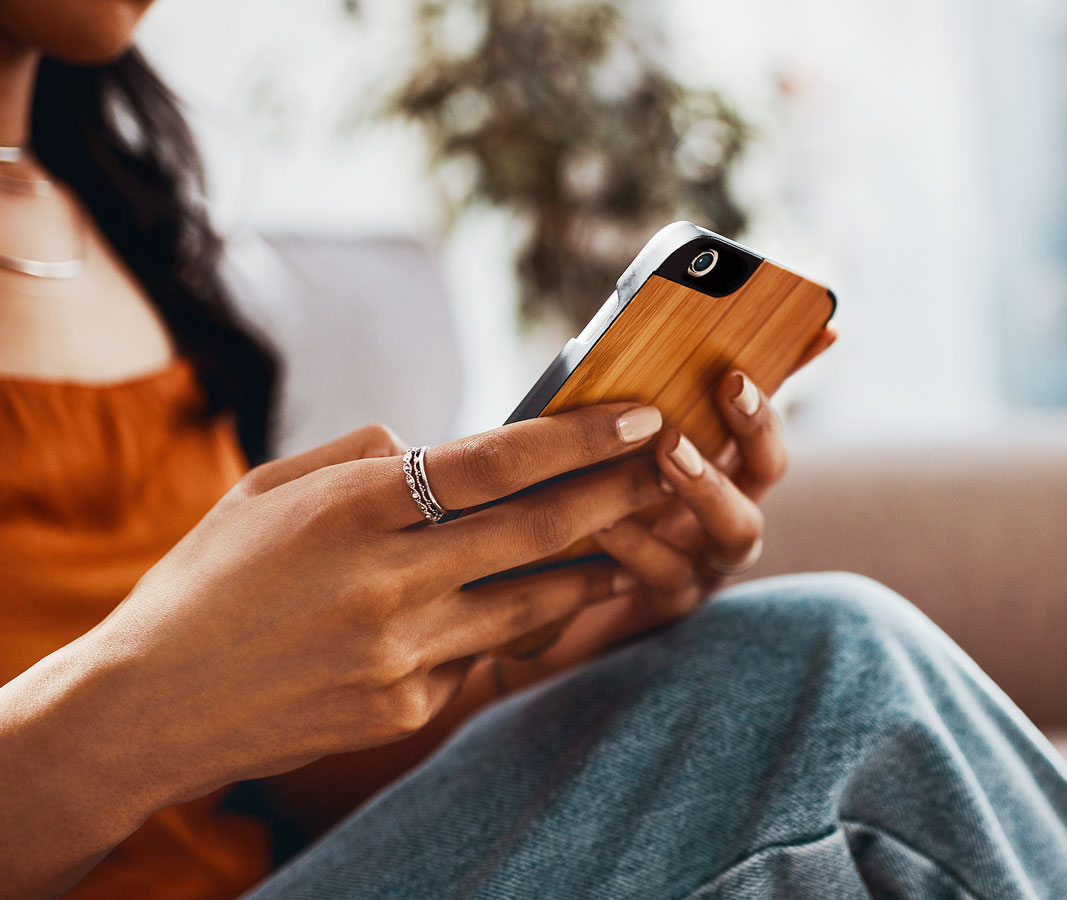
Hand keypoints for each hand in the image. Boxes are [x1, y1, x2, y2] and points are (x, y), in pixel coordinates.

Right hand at [0, 404, 668, 895]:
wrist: (147, 705)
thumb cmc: (208, 581)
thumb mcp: (267, 490)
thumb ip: (360, 459)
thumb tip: (436, 450)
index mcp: (350, 511)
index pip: (494, 463)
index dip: (579, 437)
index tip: (641, 415)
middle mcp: (388, 583)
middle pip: (538, 529)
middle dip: (618, 491)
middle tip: (674, 464)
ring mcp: (403, 655)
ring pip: (533, 599)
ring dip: (594, 562)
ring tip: (637, 533)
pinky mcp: (407, 708)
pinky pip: (484, 654)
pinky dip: (515, 621)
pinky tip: (537, 598)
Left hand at [594, 326, 837, 620]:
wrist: (553, 594)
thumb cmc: (595, 502)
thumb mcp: (619, 448)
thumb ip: (647, 398)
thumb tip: (678, 347)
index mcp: (721, 468)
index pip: (762, 422)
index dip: (764, 394)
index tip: (742, 368)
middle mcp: (728, 512)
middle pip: (767, 469)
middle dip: (753, 427)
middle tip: (728, 386)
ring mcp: (708, 561)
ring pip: (738, 530)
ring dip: (708, 485)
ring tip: (668, 450)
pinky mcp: (669, 604)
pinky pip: (669, 576)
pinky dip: (640, 545)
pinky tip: (604, 520)